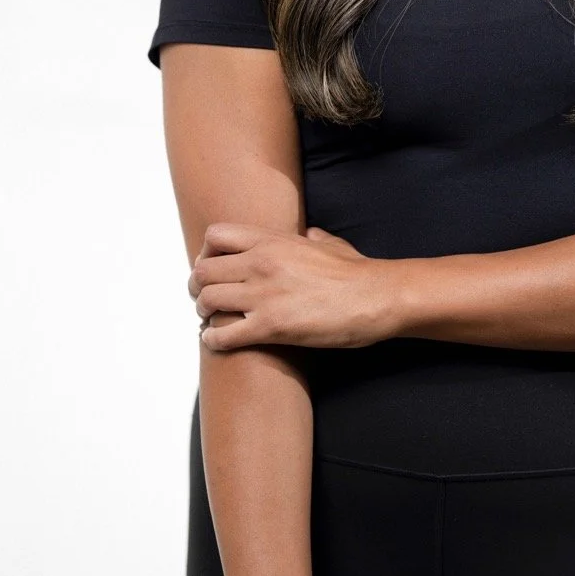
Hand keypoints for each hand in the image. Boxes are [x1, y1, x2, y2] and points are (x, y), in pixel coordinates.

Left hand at [188, 223, 401, 352]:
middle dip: (199, 287)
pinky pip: (222, 334)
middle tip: (206, 299)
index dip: (206, 253)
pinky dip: (214, 340)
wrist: (375, 297)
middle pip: (203, 271)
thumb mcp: (331, 243)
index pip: (215, 236)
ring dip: (204, 313)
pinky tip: (219, 341)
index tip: (214, 267)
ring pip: (207, 300)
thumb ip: (313, 237)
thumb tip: (311, 234)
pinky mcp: (270, 326)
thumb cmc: (357, 272)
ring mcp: (263, 294)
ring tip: (211, 321)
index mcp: (273, 240)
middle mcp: (261, 263)